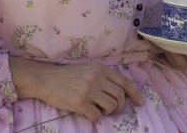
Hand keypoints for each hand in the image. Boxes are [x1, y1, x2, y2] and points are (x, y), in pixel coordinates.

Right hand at [9, 57, 142, 120]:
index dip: (135, 94)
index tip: (139, 102)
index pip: (124, 82)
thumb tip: (120, 93)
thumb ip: (102, 77)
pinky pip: (97, 115)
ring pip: (111, 106)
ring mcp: (89, 90)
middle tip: (111, 109)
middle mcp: (97, 78)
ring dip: (107, 112)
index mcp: (100, 69)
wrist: (46, 79)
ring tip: (97, 109)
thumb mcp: (87, 70)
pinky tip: (86, 111)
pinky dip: (94, 116)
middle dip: (119, 106)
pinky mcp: (81, 102)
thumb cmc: (67, 76)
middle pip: (120, 96)